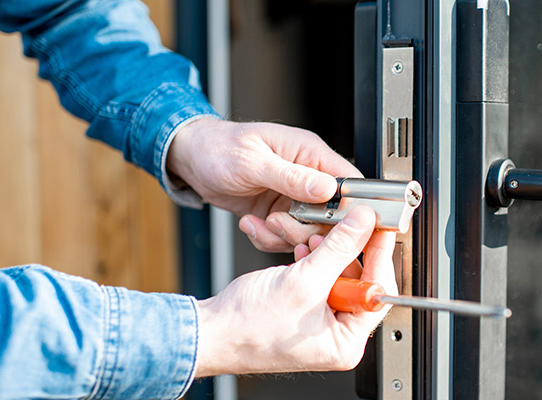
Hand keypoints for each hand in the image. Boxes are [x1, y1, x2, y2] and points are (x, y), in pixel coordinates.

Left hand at [167, 118, 361, 251]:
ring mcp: (294, 197)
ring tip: (260, 223)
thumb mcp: (253, 161)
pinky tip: (251, 224)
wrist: (192, 159)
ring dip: (282, 235)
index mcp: (310, 153)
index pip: (349, 182)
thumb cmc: (218, 147)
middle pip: (331, 215)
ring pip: (308, 231)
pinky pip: (286, 237)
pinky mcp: (279, 213)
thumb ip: (292, 176)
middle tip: (278, 223)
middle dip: (305, 228)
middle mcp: (307, 176)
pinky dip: (267, 239)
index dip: (348, 207)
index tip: (330, 224)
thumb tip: (327, 188)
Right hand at [194, 206, 397, 375]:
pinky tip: (303, 251)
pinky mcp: (305, 309)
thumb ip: (339, 248)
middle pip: (360, 280)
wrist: (210, 331)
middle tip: (346, 225)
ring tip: (313, 239)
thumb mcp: (304, 281)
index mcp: (347, 342)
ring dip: (327, 252)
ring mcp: (321, 322)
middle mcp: (337, 335)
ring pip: (338, 275)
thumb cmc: (248, 328)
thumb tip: (363, 225)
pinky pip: (320, 278)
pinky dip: (313, 260)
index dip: (379, 255)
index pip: (378, 292)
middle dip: (347, 251)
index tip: (380, 228)